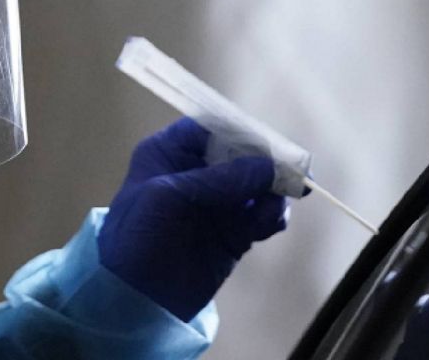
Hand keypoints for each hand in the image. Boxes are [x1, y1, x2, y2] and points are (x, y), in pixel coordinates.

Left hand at [97, 118, 288, 321]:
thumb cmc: (136, 238)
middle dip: (267, 164)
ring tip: (271, 209)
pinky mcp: (233, 232)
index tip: (271, 146)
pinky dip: (271, 216)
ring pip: (258, 185)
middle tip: (294, 176)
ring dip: (272, 192)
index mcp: (169, 153)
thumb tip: (270, 167)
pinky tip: (269, 224)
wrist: (133, 300)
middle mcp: (195, 172)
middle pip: (242, 155)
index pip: (212, 129)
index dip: (242, 133)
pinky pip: (262, 215)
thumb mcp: (168, 199)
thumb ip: (219, 180)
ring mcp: (216, 203)